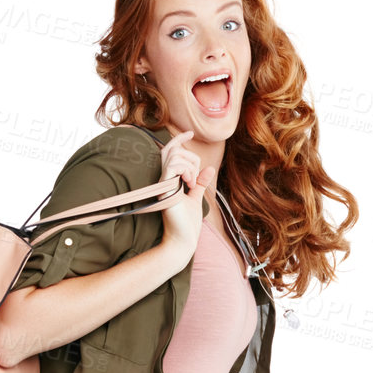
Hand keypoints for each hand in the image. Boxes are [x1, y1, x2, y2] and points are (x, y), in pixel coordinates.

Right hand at [159, 129, 212, 262]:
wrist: (183, 240)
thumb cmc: (187, 224)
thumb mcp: (196, 198)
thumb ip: (200, 183)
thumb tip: (210, 169)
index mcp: (169, 180)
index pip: (170, 152)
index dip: (179, 140)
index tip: (189, 132)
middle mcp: (163, 180)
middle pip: (174, 151)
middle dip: (191, 158)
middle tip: (195, 178)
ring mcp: (162, 184)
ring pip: (175, 156)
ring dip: (190, 167)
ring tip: (192, 184)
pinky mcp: (164, 189)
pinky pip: (174, 165)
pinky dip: (186, 170)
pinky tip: (189, 185)